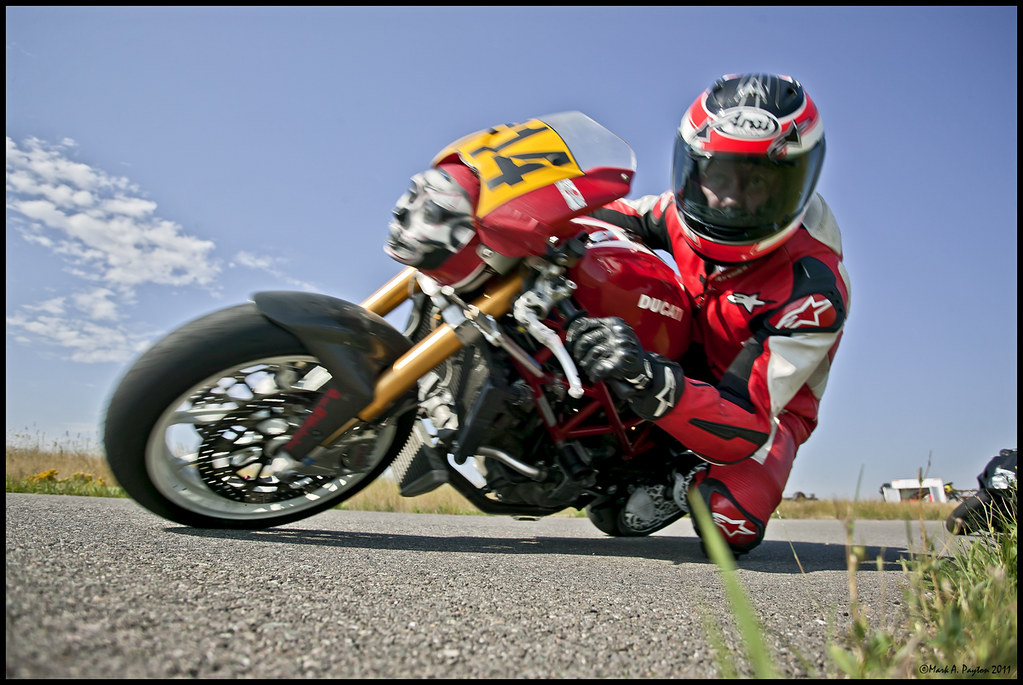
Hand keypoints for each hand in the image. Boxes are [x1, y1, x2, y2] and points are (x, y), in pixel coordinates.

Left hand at [565, 316, 684, 419]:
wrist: (646, 370)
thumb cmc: (626, 355)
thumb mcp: (612, 338)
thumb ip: (595, 335)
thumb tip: (570, 341)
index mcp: (613, 323)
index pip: (584, 324)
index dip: (572, 336)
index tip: (569, 344)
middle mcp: (616, 331)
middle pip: (585, 341)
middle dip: (578, 354)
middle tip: (580, 361)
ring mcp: (620, 345)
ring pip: (592, 355)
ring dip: (587, 366)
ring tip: (591, 370)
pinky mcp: (622, 361)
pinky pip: (599, 368)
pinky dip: (595, 374)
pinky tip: (597, 376)